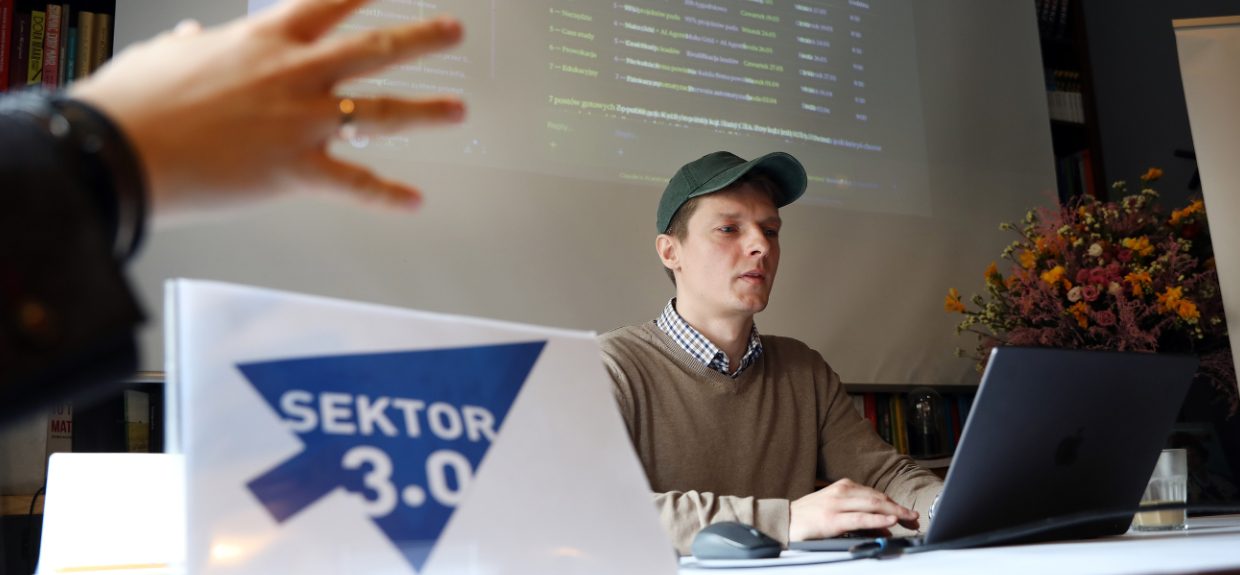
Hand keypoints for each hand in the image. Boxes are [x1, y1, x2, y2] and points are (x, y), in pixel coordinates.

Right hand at [68, 0, 464, 216]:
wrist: (119, 150)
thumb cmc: (135, 102)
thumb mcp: (163, 56)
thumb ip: (190, 46)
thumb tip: (191, 39)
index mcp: (265, 41)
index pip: (328, 1)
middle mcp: (295, 74)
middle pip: (374, 49)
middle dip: (421, 38)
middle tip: (452, 31)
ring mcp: (302, 122)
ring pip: (382, 113)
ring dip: (426, 110)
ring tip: (457, 109)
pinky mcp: (297, 170)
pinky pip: (355, 184)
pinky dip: (387, 195)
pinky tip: (414, 201)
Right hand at [788, 478, 919, 540]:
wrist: (783, 521)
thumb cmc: (808, 516)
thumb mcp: (834, 509)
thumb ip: (856, 513)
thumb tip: (882, 524)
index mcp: (842, 486)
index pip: (874, 494)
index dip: (894, 503)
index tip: (908, 512)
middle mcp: (841, 492)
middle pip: (878, 498)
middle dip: (899, 507)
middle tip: (915, 517)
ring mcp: (837, 505)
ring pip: (873, 505)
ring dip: (894, 511)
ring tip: (909, 518)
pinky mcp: (833, 519)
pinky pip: (861, 518)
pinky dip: (878, 519)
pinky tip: (891, 520)